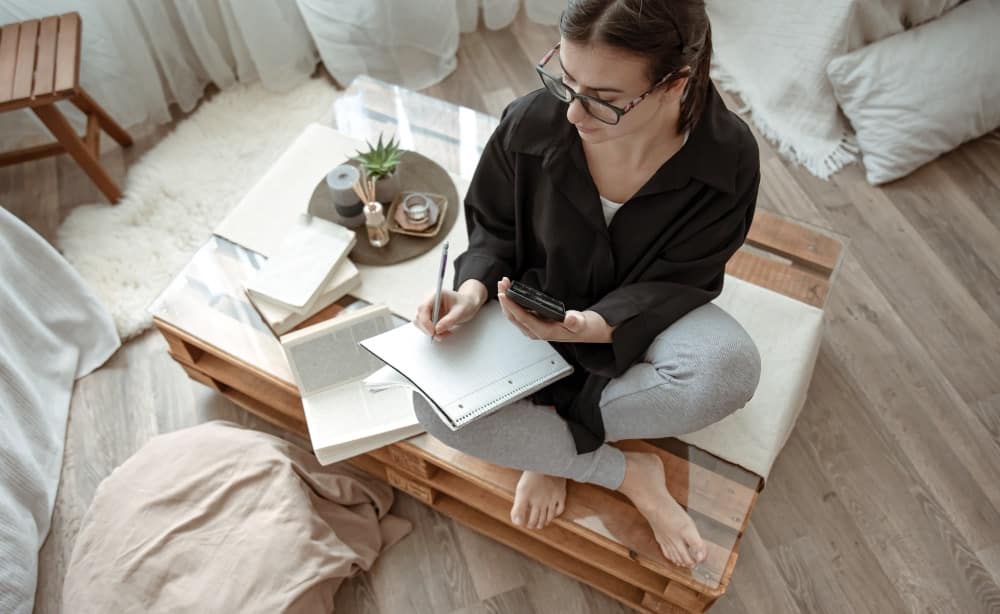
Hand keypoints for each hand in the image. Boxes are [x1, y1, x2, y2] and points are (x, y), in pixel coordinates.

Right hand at [415, 279, 486, 340]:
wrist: (469, 305)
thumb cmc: (466, 304)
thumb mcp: (460, 312)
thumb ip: (449, 320)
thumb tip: (437, 329)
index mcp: (435, 296)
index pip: (423, 308)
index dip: (425, 321)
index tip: (433, 332)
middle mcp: (430, 302)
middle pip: (419, 317)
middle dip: (428, 329)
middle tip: (439, 336)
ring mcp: (429, 311)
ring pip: (421, 324)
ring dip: (431, 332)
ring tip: (445, 334)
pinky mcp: (431, 318)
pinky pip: (428, 328)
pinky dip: (435, 333)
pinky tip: (445, 332)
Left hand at [496, 277, 613, 342]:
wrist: (590, 331)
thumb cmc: (586, 327)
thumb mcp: (585, 323)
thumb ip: (577, 322)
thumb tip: (570, 319)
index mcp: (545, 332)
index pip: (523, 318)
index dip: (511, 306)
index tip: (503, 294)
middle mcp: (536, 331)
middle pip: (513, 316)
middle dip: (505, 299)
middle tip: (502, 282)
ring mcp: (534, 327)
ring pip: (514, 314)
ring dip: (507, 299)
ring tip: (504, 283)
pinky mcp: (535, 322)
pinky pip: (519, 313)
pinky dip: (513, 301)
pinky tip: (511, 291)